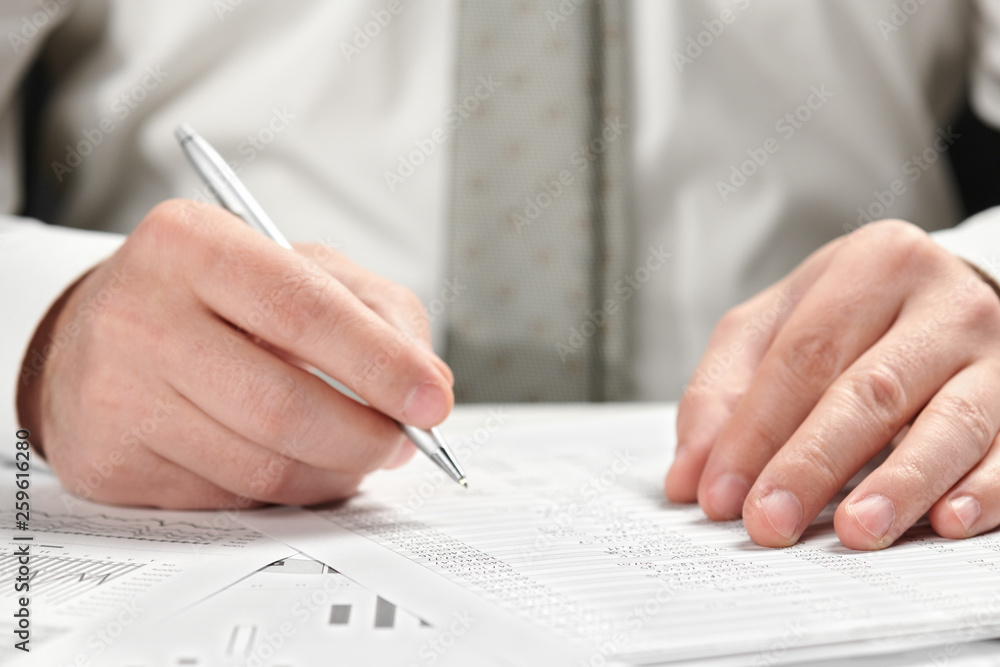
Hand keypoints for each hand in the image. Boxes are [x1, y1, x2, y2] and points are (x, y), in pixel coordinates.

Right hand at [17, 199, 453, 508]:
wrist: (104, 328)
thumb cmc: (218, 296)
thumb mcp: (302, 268)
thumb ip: (379, 312)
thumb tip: (429, 385)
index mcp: (192, 243)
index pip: (304, 311)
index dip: (381, 365)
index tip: (432, 401)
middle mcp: (139, 315)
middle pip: (282, 406)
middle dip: (365, 437)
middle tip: (403, 443)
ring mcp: (115, 394)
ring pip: (260, 467)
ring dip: (333, 472)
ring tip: (355, 451)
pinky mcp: (110, 461)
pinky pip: (228, 498)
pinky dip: (284, 490)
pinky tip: (293, 461)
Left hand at [665, 219, 999, 549]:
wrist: (952, 293)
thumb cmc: (852, 315)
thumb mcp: (776, 324)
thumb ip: (722, 392)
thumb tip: (691, 476)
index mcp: (870, 266)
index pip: (802, 356)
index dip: (755, 430)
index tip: (720, 493)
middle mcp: (941, 301)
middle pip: (870, 389)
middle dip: (813, 464)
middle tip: (771, 521)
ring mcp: (996, 353)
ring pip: (950, 422)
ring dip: (901, 484)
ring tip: (857, 530)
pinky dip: (984, 489)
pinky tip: (949, 521)